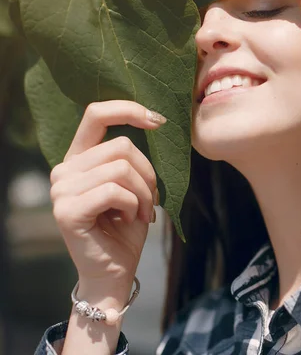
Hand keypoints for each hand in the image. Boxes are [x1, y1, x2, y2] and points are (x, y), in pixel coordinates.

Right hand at [50, 100, 165, 295]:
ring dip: (144, 193)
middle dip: (148, 174)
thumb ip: (131, 157)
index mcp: (79, 159)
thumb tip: (154, 119)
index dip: (128, 110)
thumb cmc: (127, 227)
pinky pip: (116, 191)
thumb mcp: (134, 185)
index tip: (159, 120)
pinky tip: (128, 220)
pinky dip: (134, 205)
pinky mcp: (67, 211)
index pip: (96, 114)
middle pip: (121, 146)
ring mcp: (61, 190)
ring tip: (141, 212)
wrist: (115, 270)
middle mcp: (64, 170)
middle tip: (151, 201)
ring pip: (121, 168)